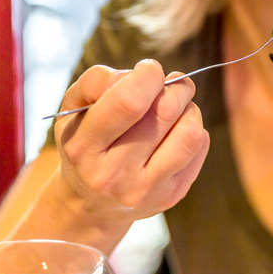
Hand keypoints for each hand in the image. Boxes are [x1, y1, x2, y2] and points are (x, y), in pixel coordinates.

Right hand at [52, 59, 209, 224]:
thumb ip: (95, 82)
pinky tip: (175, 132)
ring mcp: (145, 190)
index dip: (148, 75)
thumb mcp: (72, 110)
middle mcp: (113, 174)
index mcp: (84, 148)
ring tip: (175, 107)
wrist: (91, 203)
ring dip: (189, 108)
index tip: (149, 70)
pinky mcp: (172, 196)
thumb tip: (138, 75)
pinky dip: (193, 128)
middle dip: (175, 87)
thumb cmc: (86, 142)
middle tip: (168, 85)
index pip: (129, 102)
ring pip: (191, 133)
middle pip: (165, 112)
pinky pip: (200, 147)